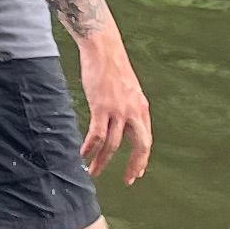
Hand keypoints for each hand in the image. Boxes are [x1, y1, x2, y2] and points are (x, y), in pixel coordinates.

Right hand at [77, 24, 153, 183]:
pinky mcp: (101, 107)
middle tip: (128, 180)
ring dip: (102, 161)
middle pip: (139, 145)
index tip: (138, 172)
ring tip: (93, 172)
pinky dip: (89, 147)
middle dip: (134, 165)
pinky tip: (83, 154)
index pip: (146, 139)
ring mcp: (118, 110)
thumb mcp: (128, 89)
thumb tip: (124, 122)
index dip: (142, 158)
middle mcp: (133, 111)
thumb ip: (129, 107)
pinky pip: (96, 135)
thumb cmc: (112, 66)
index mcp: (141, 107)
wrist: (103, 48)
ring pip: (113, 144)